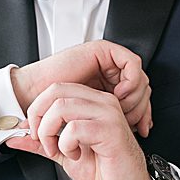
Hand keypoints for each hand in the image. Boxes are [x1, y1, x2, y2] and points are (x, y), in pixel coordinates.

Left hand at [6, 82, 152, 179]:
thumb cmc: (102, 169)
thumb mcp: (62, 152)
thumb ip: (39, 142)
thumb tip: (13, 136)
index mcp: (91, 102)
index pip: (55, 88)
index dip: (37, 109)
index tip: (36, 133)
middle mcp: (101, 102)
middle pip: (55, 92)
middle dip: (39, 118)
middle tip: (43, 141)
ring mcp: (108, 114)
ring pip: (61, 107)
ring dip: (50, 133)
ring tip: (59, 150)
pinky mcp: (111, 130)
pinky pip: (74, 128)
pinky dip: (66, 145)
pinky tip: (75, 155)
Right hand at [10, 40, 151, 135]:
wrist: (36, 96)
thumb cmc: (52, 110)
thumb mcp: (90, 121)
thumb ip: (114, 121)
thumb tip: (143, 127)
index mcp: (107, 86)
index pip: (138, 97)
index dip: (144, 113)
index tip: (143, 129)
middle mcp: (109, 72)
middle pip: (143, 87)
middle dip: (142, 106)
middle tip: (133, 121)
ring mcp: (106, 60)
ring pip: (140, 76)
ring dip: (136, 95)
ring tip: (121, 109)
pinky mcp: (103, 50)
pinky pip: (131, 63)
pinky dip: (131, 80)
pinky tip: (119, 94)